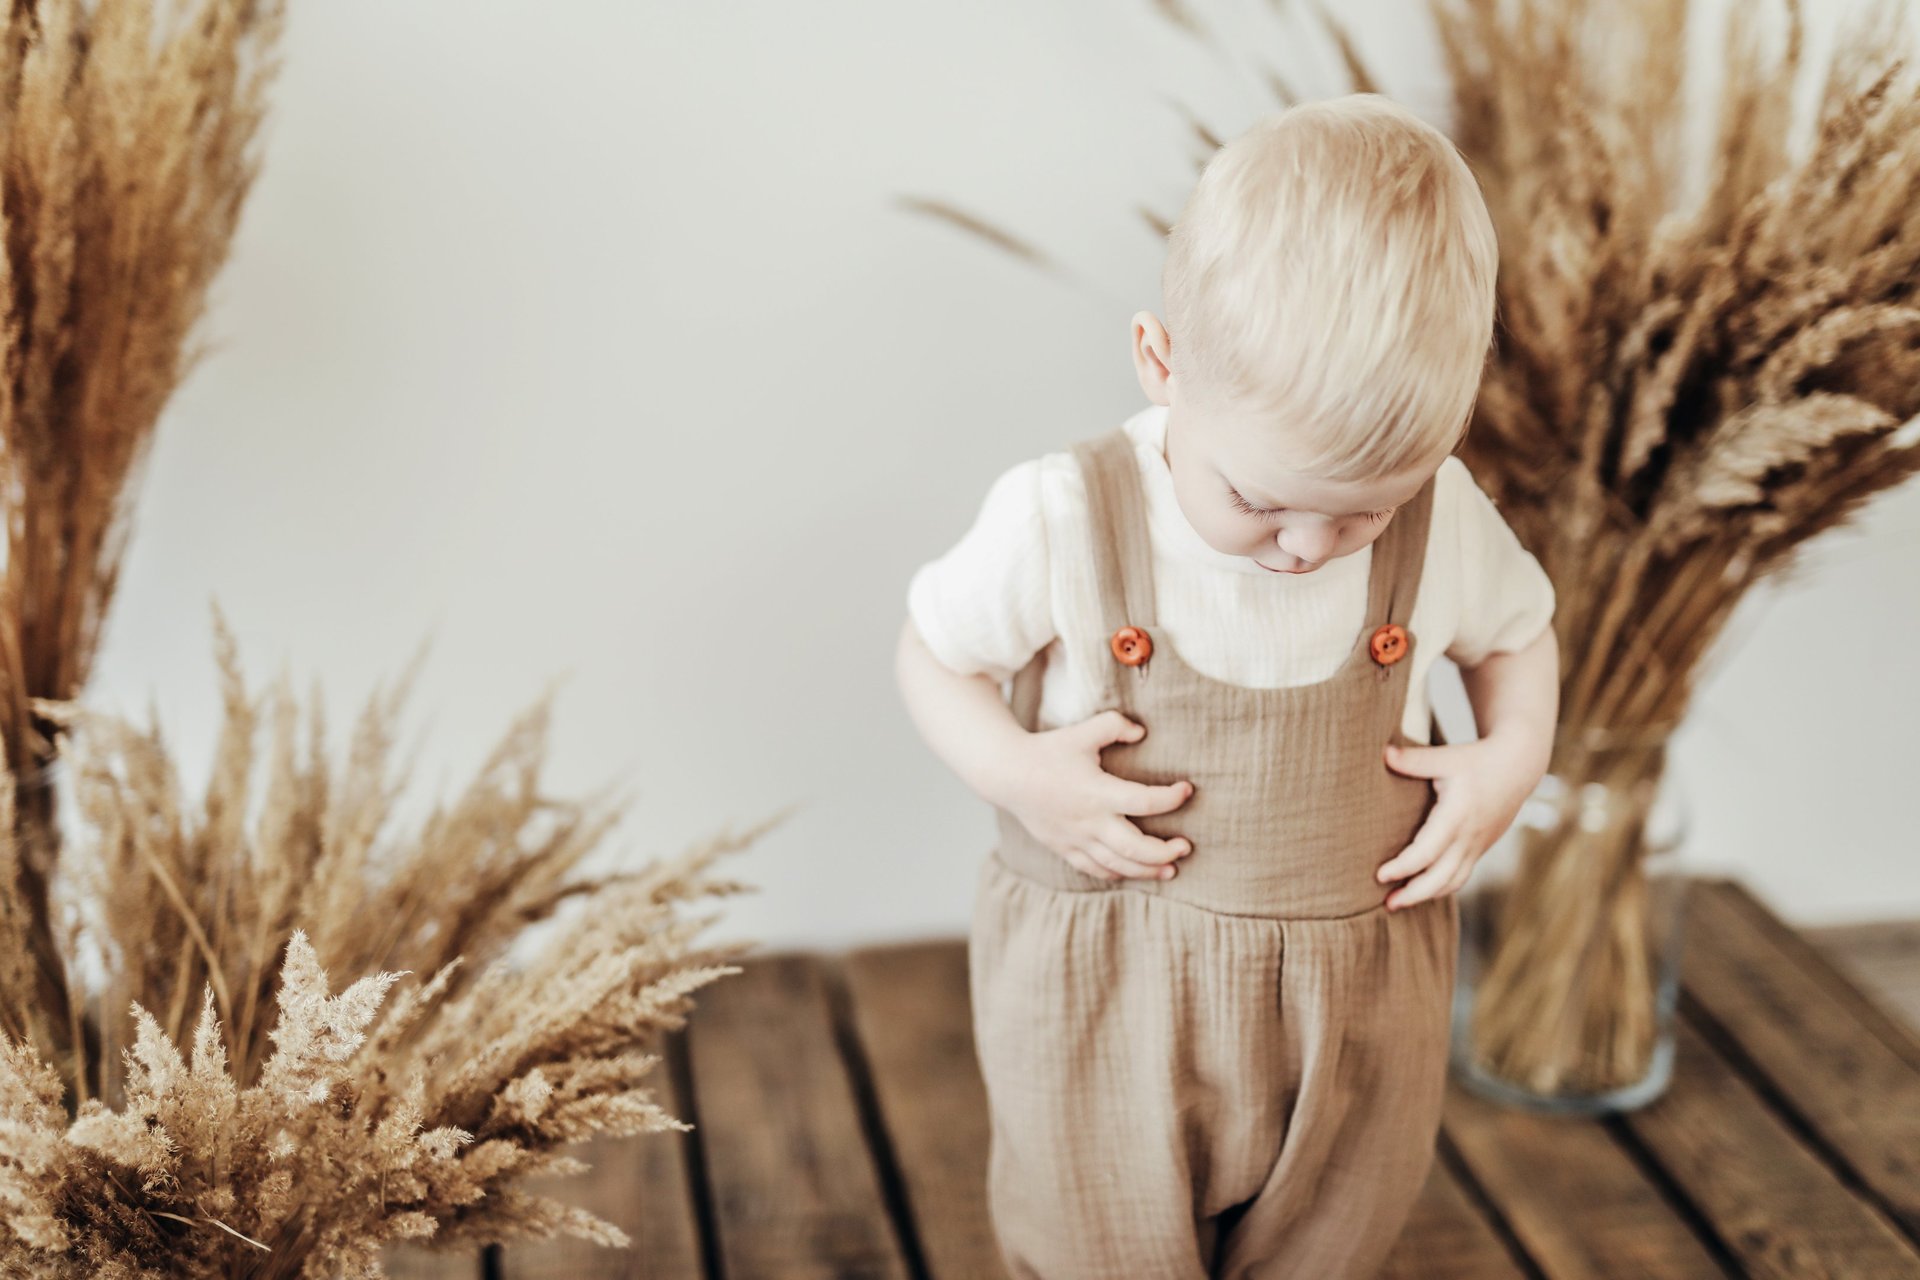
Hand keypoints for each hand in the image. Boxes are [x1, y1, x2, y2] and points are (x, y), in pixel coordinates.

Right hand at [1001, 710, 1195, 881]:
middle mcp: (1090, 821)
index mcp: (1098, 792)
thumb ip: (1115, 725)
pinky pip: (1095, 869)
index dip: (1172, 798)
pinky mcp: (1065, 848)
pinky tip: (1134, 871)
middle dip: (1165, 852)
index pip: (1145, 802)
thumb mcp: (1083, 731)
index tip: (1187, 789)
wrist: (1008, 775)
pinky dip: (1118, 873)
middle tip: (1185, 847)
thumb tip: (1142, 732)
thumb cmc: (1049, 751)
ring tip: (1170, 869)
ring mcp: (1076, 839)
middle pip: (1135, 848)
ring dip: (1147, 870)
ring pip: (1118, 865)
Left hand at [1374, 731, 1547, 911]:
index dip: (1402, 867)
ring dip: (1426, 896)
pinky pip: (1461, 875)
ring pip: (1453, 881)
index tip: (1380, 875)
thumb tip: (1383, 753)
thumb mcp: (1446, 756)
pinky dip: (1441, 887)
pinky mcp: (1480, 847)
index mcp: (1457, 815)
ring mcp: (1477, 845)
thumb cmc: (1477, 759)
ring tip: (1398, 903)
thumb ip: (1413, 760)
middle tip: (1387, 905)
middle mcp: (1469, 836)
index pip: (1427, 852)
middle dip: (1413, 894)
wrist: (1518, 766)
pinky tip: (1422, 891)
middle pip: (1441, 878)